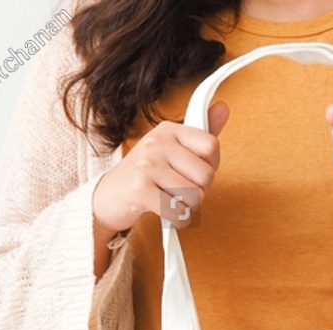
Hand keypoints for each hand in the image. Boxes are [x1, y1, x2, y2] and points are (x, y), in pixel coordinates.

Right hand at [92, 102, 230, 237]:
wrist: (108, 198)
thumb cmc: (144, 176)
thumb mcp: (171, 149)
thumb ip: (199, 134)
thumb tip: (224, 107)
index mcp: (168, 130)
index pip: (211, 146)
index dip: (210, 166)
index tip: (195, 173)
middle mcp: (157, 143)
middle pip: (206, 175)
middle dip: (199, 192)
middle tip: (181, 192)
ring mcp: (147, 165)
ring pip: (194, 196)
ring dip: (187, 207)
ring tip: (171, 201)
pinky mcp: (140, 190)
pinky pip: (178, 211)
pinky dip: (178, 219)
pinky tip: (167, 214)